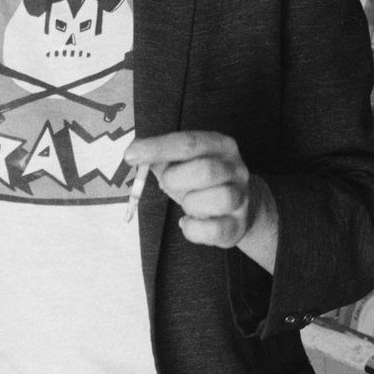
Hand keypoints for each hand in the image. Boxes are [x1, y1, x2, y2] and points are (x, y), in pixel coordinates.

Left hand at [125, 131, 276, 260]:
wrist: (243, 208)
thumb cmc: (204, 182)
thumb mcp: (185, 163)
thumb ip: (161, 156)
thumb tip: (134, 149)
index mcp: (220, 145)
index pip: (189, 143)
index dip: (158, 148)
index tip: (130, 155)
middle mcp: (236, 168)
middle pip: (206, 170)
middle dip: (176, 179)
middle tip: (166, 184)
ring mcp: (241, 197)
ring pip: (218, 199)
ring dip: (191, 204)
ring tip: (187, 203)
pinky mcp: (238, 225)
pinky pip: (214, 230)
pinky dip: (193, 228)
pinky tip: (188, 221)